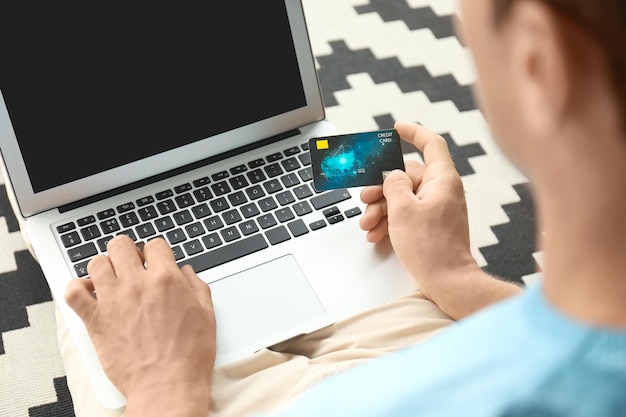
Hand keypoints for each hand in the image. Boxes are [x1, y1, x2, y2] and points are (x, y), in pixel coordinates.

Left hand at [65, 235, 215, 416]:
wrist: (167, 385)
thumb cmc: (189, 355)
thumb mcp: (207, 315)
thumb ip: (196, 286)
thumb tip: (186, 273)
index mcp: (166, 279)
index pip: (155, 245)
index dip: (156, 251)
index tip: (156, 259)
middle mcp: (137, 284)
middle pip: (120, 245)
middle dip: (128, 250)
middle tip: (133, 263)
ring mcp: (112, 301)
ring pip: (96, 263)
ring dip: (105, 266)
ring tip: (111, 277)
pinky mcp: (95, 320)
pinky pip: (73, 292)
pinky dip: (77, 288)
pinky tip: (89, 292)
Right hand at [360, 120, 478, 301]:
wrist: (446, 281)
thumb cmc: (431, 248)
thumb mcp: (403, 209)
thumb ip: (394, 184)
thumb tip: (392, 174)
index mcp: (442, 180)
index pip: (431, 144)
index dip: (413, 132)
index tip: (396, 128)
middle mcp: (442, 191)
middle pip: (407, 175)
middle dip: (381, 187)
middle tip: (366, 198)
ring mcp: (437, 208)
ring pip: (403, 197)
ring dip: (381, 208)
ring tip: (368, 224)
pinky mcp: (431, 225)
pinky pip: (407, 213)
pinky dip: (390, 221)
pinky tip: (376, 233)